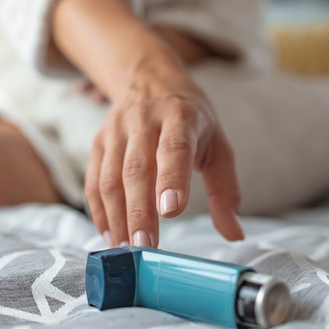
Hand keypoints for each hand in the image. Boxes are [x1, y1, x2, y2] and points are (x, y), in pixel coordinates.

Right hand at [85, 59, 243, 247]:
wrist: (150, 80)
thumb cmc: (190, 119)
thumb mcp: (217, 145)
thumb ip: (225, 190)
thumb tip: (234, 233)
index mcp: (180, 117)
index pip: (174, 148)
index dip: (172, 178)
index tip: (171, 210)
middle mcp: (145, 120)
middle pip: (137, 169)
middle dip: (139, 211)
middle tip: (144, 245)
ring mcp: (117, 131)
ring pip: (111, 178)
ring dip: (117, 216)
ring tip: (127, 248)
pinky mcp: (99, 142)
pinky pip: (94, 181)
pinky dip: (99, 211)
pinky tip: (110, 235)